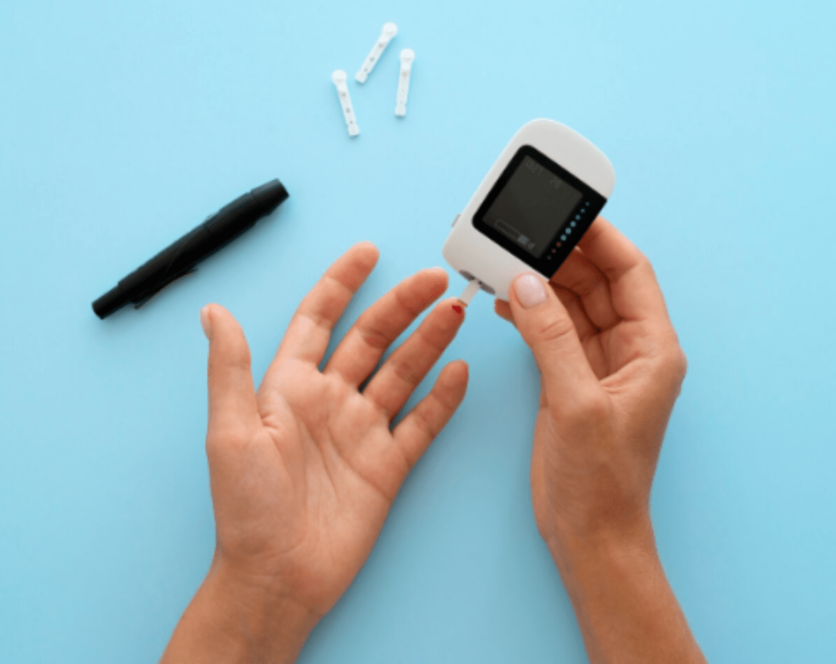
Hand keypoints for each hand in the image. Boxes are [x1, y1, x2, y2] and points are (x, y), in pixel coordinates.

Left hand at [162, 243, 467, 662]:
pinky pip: (421, 423)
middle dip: (402, 305)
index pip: (319, 320)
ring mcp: (361, 431)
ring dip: (429, 341)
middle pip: (372, 339)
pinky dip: (442, 398)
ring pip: (402, 373)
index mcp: (289, 388)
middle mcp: (329, 402)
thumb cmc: (247, 508)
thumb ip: (231, 369)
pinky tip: (458, 372)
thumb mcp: (230, 432)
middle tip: (434, 279)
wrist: (279, 576)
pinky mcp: (388, 464)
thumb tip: (213, 312)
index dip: (342, 284)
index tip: (367, 254)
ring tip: (454, 312)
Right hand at [495, 219, 703, 662]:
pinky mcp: (571, 379)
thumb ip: (551, 338)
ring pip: (570, 304)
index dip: (600, 237)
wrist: (589, 535)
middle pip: (597, 282)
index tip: (566, 211)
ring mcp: (598, 364)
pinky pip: (552, 330)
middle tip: (521, 233)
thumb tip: (527, 283)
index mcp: (651, 349)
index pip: (629, 272)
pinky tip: (505, 299)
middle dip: (560, 256)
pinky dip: (530, 312)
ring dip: (541, 281)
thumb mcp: (575, 403)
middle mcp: (629, 350)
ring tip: (504, 259)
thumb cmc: (600, 480)